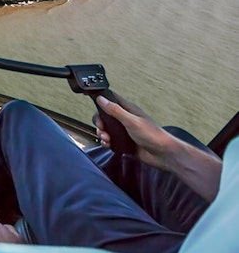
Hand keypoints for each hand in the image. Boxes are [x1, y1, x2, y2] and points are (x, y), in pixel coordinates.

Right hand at [96, 94, 223, 201]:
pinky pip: (110, 140)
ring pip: (106, 129)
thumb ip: (115, 110)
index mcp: (128, 109)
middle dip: (100, 122)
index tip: (89, 97)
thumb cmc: (153, 135)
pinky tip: (109, 145)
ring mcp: (124, 131)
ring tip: (107, 139)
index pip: (111, 98)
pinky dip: (106, 142)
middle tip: (102, 128)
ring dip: (102, 134)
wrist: (163, 155)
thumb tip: (101, 99)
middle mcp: (125, 119)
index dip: (100, 97)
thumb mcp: (132, 121)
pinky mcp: (124, 142)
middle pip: (104, 115)